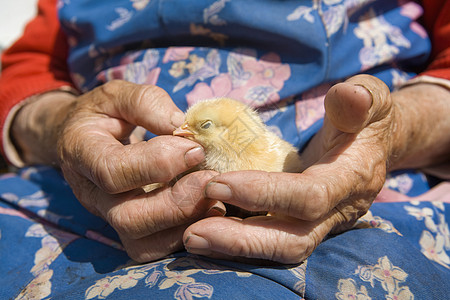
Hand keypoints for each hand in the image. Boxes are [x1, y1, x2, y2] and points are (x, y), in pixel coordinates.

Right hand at [13, 80, 223, 261]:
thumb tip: (181, 126)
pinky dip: (183, 235)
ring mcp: (109, 216)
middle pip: (129, 217)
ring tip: (215, 197)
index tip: (194, 148)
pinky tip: (206, 210)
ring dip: (184, 223)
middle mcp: (91, 194)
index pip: (113, 171)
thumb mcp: (117, 95)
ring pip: (142, 241)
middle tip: (212, 178)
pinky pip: (153, 248)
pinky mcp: (128, 229)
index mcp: (82, 153)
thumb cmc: (103, 114)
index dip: (157, 164)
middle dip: (177, 203)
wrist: (83, 140)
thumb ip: (146, 104)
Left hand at [183, 75, 396, 263]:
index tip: (217, 183)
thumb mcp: (370, 98)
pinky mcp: (305, 226)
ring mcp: (321, 224)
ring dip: (236, 249)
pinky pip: (272, 241)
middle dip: (243, 240)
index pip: (309, 197)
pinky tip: (207, 232)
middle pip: (292, 240)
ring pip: (280, 249)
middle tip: (193, 233)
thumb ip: (359, 98)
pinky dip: (239, 242)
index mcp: (352, 179)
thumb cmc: (367, 116)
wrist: (374, 146)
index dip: (265, 194)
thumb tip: (348, 96)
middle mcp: (337, 211)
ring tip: (192, 238)